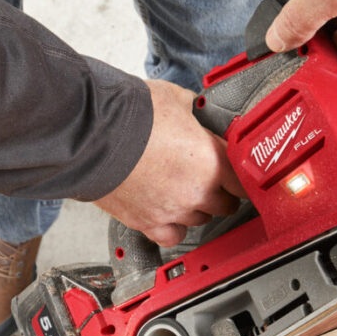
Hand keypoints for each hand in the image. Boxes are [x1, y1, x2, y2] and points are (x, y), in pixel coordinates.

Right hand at [94, 79, 242, 247]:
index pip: (245, 180)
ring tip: (186, 191)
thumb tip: (200, 109)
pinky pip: (172, 236)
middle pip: (226, 204)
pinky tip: (170, 214)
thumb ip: (196, 110)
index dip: (242, 175)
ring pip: (200, 220)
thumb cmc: (132, 116)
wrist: (92, 135)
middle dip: (222, 191)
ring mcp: (172, 210)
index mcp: (212, 161)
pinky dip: (174, 228)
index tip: (238, 171)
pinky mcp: (146, 222)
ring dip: (198, 207)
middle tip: (212, 178)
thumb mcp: (175, 98)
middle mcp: (196, 192)